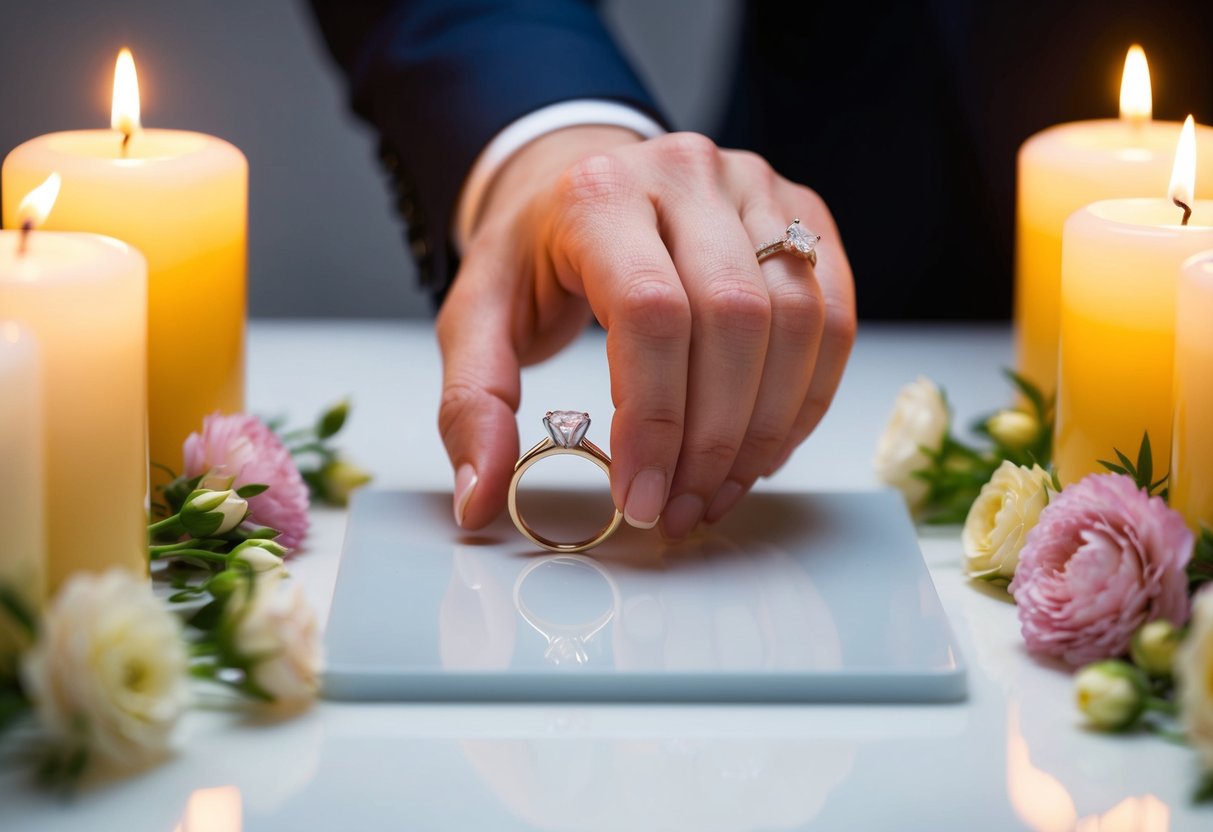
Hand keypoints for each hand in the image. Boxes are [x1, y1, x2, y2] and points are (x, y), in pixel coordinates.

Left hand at [437, 128, 855, 538]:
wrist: (583, 180)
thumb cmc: (534, 254)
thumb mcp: (477, 318)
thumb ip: (472, 403)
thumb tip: (480, 499)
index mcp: (600, 193)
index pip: (650, 311)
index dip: (656, 420)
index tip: (641, 499)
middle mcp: (687, 173)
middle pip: (734, 318)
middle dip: (713, 441)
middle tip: (681, 511)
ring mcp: (756, 186)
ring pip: (798, 321)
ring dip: (766, 430)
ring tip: (719, 493)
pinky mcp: (803, 212)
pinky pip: (834, 314)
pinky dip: (807, 397)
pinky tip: (764, 450)